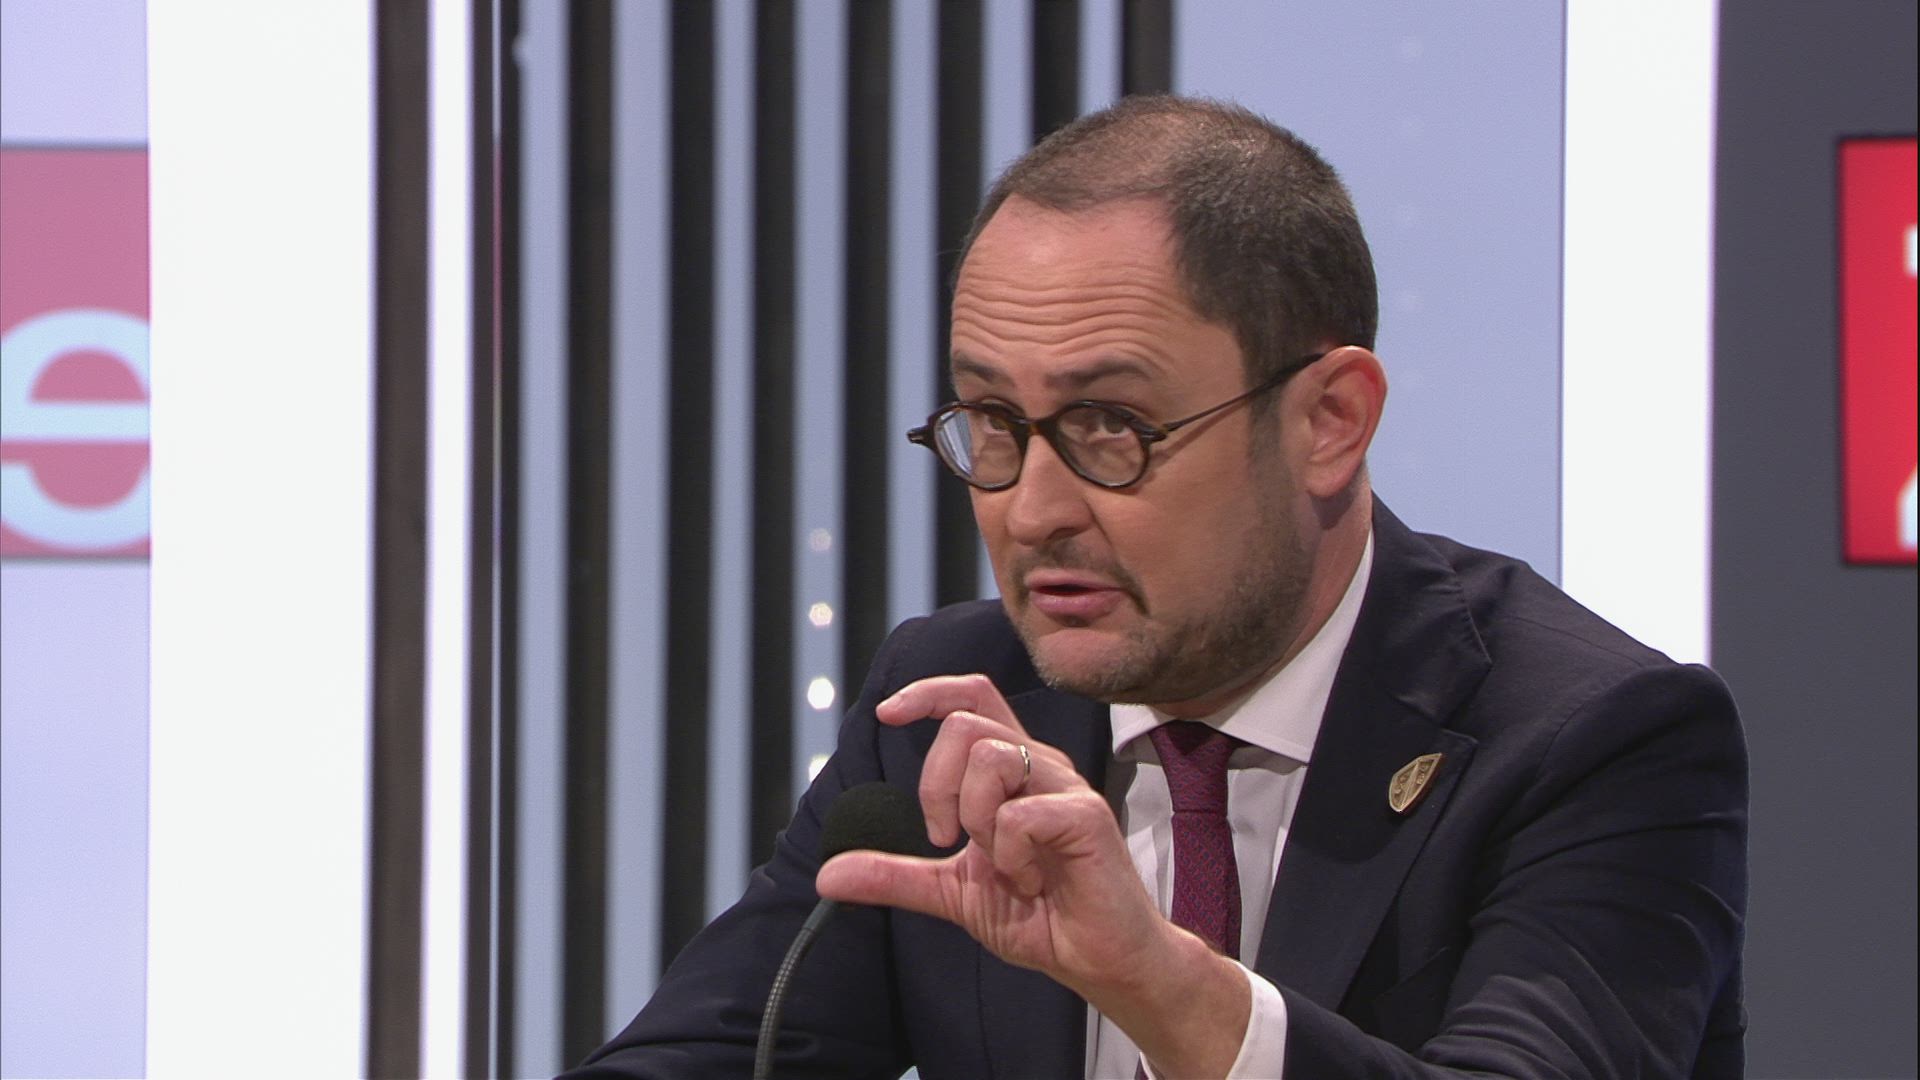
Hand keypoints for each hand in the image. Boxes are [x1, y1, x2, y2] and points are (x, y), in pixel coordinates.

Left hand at [814, 675, 1248, 1076]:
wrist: (1100, 961)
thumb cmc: (1042, 917)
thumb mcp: (953, 893)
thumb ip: (896, 876)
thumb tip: (826, 875)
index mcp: (1013, 771)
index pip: (973, 696)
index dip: (929, 692)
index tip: (887, 714)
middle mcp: (1040, 766)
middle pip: (967, 724)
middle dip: (935, 784)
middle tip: (946, 838)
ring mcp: (1066, 786)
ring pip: (991, 756)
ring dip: (977, 818)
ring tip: (1002, 864)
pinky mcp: (1086, 816)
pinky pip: (1020, 815)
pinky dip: (1009, 856)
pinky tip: (1031, 884)